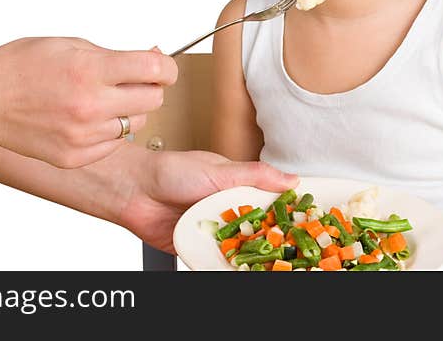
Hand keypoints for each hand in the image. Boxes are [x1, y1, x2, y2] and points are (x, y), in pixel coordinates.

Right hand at [0, 37, 177, 168]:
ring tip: (99, 99)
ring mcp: (82, 135)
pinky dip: (108, 131)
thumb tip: (154, 57)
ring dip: (128, 110)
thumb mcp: (69, 44)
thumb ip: (114, 53)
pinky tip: (84, 118)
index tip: (163, 66)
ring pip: (136, 124)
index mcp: (90, 70)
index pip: (155, 69)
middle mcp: (89, 105)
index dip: (166, 66)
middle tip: (130, 81)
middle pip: (153, 100)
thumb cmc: (19, 66)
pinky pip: (114, 144)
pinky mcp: (75, 157)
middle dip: (149, 87)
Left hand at [93, 147, 298, 252]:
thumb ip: (254, 175)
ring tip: (275, 268)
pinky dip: (229, 268)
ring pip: (242, 249)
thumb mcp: (219, 170)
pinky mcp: (198, 249)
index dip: (288, 215)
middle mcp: (229, 210)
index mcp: (238, 188)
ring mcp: (215, 232)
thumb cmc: (172, 171)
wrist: (133, 191)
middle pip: (260, 231)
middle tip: (296, 253)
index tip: (309, 224)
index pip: (271, 203)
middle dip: (275, 242)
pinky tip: (243, 273)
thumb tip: (290, 178)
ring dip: (254, 258)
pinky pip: (218, 262)